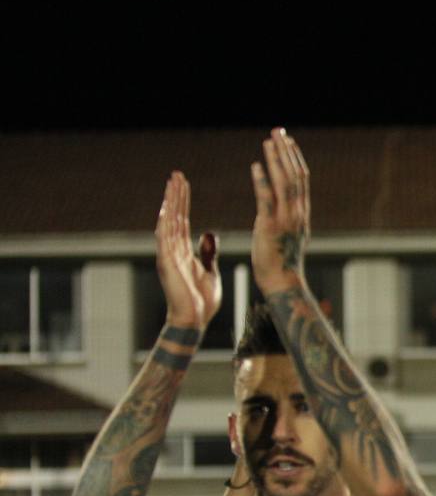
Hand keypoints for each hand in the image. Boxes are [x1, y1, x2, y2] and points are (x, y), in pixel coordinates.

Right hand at [155, 172, 221, 329]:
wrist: (194, 321)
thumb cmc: (201, 300)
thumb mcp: (210, 271)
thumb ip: (208, 253)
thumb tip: (209, 235)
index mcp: (182, 251)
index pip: (182, 220)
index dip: (182, 202)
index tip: (183, 184)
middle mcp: (172, 250)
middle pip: (173, 216)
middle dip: (175, 195)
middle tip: (177, 175)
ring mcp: (168, 256)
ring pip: (168, 223)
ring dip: (171, 203)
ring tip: (174, 183)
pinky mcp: (167, 264)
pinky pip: (165, 240)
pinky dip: (166, 223)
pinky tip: (168, 208)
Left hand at [250, 128, 309, 294]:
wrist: (283, 284)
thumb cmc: (282, 264)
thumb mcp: (289, 236)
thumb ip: (289, 219)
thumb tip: (287, 209)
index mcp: (302, 214)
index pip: (301, 180)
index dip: (294, 158)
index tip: (287, 141)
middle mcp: (297, 213)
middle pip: (295, 175)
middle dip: (287, 152)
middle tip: (278, 132)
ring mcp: (285, 220)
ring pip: (284, 183)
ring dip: (276, 160)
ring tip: (269, 141)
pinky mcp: (270, 227)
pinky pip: (266, 199)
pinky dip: (262, 181)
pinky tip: (256, 165)